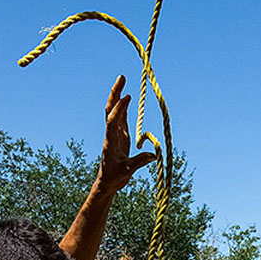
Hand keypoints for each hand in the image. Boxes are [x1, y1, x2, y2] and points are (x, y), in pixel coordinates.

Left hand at [98, 75, 157, 193]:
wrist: (107, 182)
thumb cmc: (114, 178)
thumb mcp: (126, 172)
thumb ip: (139, 162)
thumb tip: (153, 155)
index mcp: (110, 141)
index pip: (113, 121)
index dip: (119, 109)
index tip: (127, 97)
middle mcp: (111, 134)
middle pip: (110, 109)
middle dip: (115, 93)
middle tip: (121, 77)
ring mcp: (115, 133)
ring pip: (115, 110)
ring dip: (118, 95)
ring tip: (122, 79)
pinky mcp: (120, 135)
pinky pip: (121, 117)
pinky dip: (123, 106)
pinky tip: (127, 96)